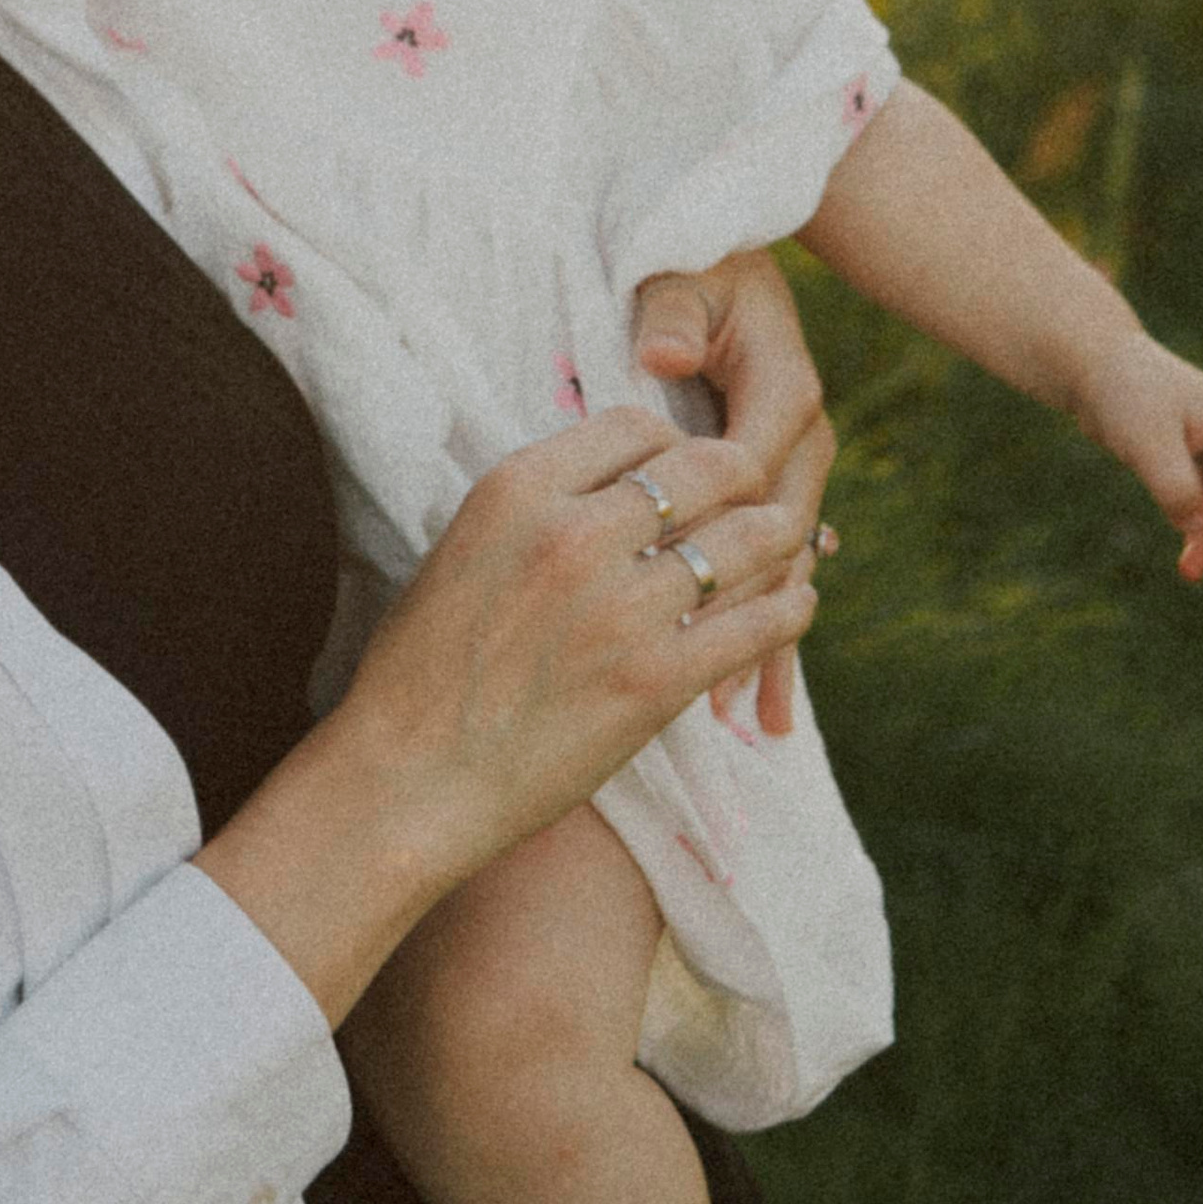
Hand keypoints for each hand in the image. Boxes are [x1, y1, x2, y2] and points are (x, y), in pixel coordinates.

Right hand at [341, 404, 821, 899]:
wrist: (408, 779)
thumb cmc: (422, 671)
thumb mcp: (463, 550)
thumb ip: (536, 508)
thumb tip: (604, 487)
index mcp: (519, 489)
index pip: (636, 424)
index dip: (673, 442)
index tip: (684, 466)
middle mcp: (575, 533)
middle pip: (706, 466)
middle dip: (741, 474)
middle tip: (755, 490)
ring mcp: (620, 607)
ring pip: (746, 538)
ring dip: (778, 535)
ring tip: (790, 539)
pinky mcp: (657, 680)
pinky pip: (756, 623)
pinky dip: (788, 610)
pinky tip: (794, 605)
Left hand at [634, 250, 833, 736]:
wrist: (719, 259)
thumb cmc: (692, 269)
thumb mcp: (682, 277)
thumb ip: (672, 312)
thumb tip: (661, 347)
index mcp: (783, 388)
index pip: (759, 469)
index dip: (728, 529)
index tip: (692, 585)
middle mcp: (796, 437)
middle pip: (776, 535)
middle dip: (746, 607)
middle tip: (713, 677)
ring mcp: (787, 473)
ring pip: (779, 569)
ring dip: (761, 639)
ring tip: (738, 712)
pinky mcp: (771, 495)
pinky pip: (774, 576)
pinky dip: (768, 638)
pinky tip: (763, 707)